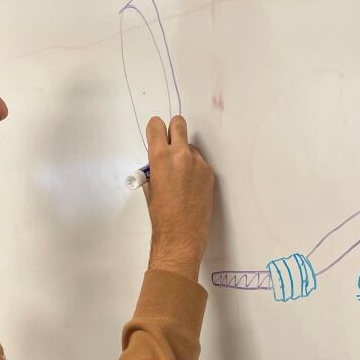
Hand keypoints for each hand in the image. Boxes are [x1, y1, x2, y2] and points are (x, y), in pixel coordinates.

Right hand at [145, 115, 213, 281]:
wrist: (181, 236)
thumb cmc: (161, 216)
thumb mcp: (150, 187)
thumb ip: (154, 167)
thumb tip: (158, 160)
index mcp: (160, 157)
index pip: (157, 125)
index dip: (155, 129)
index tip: (156, 135)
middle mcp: (181, 155)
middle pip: (179, 123)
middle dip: (173, 130)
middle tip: (170, 143)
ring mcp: (198, 164)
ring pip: (190, 147)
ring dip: (185, 154)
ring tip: (180, 178)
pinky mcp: (210, 174)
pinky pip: (200, 163)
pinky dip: (194, 169)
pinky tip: (190, 187)